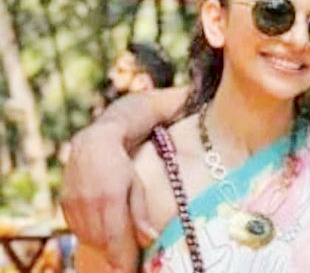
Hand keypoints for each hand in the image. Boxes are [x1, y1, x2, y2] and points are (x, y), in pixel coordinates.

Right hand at [61, 123, 156, 270]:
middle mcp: (89, 205)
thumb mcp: (137, 186)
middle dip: (115, 257)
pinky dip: (91, 236)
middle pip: (103, 244)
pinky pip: (78, 231)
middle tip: (126, 264)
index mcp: (111, 200)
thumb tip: (149, 240)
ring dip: (104, 247)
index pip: (117, 242)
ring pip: (90, 239)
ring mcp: (74, 206)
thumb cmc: (123, 165)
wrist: (93, 144)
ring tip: (117, 246)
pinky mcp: (65, 206)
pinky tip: (102, 232)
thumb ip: (140, 215)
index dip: (123, 263)